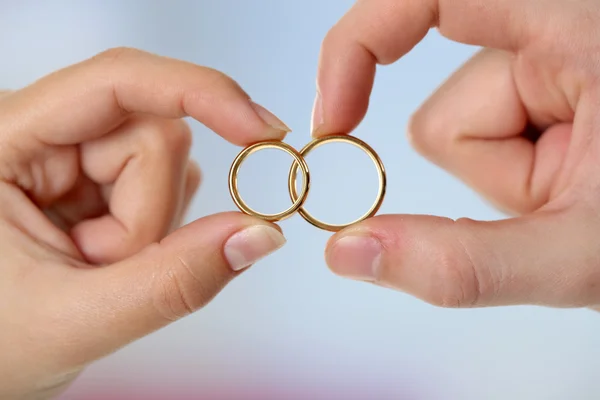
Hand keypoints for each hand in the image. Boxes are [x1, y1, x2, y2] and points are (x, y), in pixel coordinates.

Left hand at [0, 48, 289, 398]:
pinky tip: (111, 255)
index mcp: (4, 141)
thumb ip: (172, 282)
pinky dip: (157, 229)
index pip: (117, 81)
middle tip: (104, 265)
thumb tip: (259, 234)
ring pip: (168, 162)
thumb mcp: (74, 321)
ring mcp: (71, 155)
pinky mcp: (98, 177)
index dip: (200, 94)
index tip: (263, 131)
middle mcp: (39, 132)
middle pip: (154, 133)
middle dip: (152, 213)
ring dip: (153, 227)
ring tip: (95, 267)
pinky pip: (166, 183)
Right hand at [317, 0, 599, 307]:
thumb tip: (349, 251)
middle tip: (563, 199)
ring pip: (468, 128)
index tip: (336, 116)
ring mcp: (558, 63)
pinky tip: (578, 183)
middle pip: (446, 109)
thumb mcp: (583, 252)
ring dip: (510, 177)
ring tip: (582, 194)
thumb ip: (462, 261)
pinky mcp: (556, 91)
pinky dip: (522, 171)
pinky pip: (495, 134)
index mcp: (577, 27)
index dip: (360, 46)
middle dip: (487, 170)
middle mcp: (563, 29)